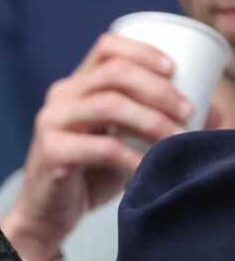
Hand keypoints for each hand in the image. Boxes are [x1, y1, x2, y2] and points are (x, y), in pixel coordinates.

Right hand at [0, 31, 201, 260]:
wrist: (48, 212)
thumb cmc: (89, 173)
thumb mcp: (122, 142)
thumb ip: (155, 124)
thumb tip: (212, 111)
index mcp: (76, 84)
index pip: (106, 47)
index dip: (142, 51)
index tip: (174, 69)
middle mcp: (61, 95)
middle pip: (113, 72)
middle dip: (157, 88)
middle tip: (187, 110)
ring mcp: (52, 121)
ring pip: (108, 104)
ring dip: (152, 120)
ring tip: (176, 139)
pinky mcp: (52, 150)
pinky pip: (102, 148)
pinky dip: (134, 157)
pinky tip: (149, 169)